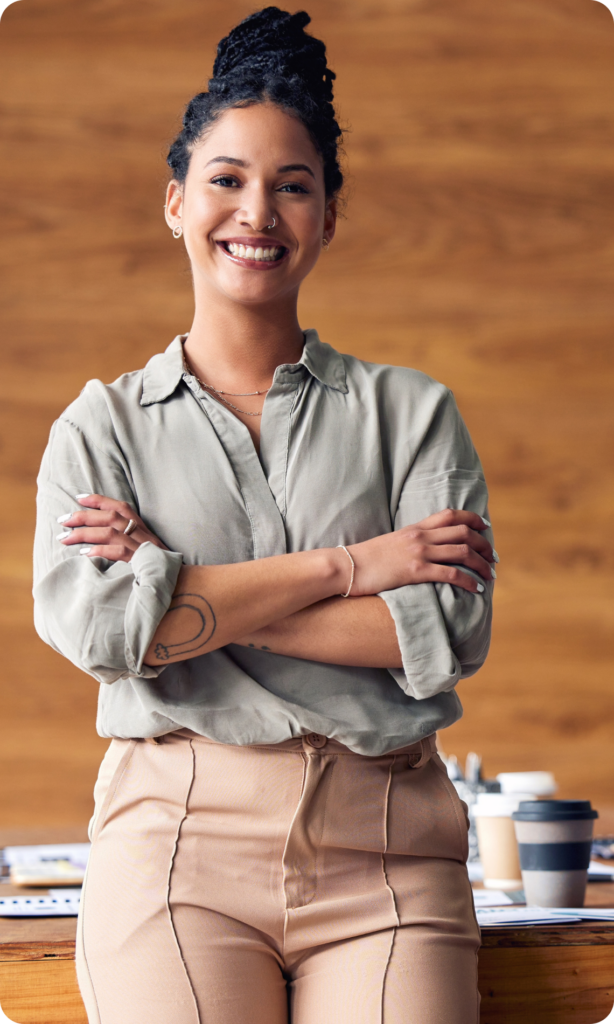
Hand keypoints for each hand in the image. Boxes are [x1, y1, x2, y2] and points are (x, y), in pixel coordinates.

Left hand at [55, 494, 167, 562]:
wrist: (182, 580)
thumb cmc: (160, 564)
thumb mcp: (144, 546)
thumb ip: (127, 537)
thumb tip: (100, 534)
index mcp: (142, 526)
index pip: (119, 506)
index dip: (99, 500)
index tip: (79, 497)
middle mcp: (141, 533)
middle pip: (110, 517)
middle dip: (83, 516)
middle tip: (62, 520)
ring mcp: (142, 546)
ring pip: (110, 532)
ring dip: (85, 533)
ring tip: (65, 538)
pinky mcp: (142, 561)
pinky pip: (118, 552)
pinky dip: (100, 550)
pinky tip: (84, 553)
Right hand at [347, 509, 495, 596]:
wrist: (346, 567)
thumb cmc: (364, 560)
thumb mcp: (389, 544)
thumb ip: (407, 543)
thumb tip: (419, 550)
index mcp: (414, 528)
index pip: (450, 515)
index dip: (473, 519)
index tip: (485, 527)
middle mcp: (420, 536)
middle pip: (464, 532)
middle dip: (484, 544)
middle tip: (493, 557)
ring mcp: (418, 553)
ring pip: (463, 551)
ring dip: (481, 564)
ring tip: (490, 575)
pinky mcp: (415, 571)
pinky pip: (451, 573)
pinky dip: (469, 580)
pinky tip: (477, 588)